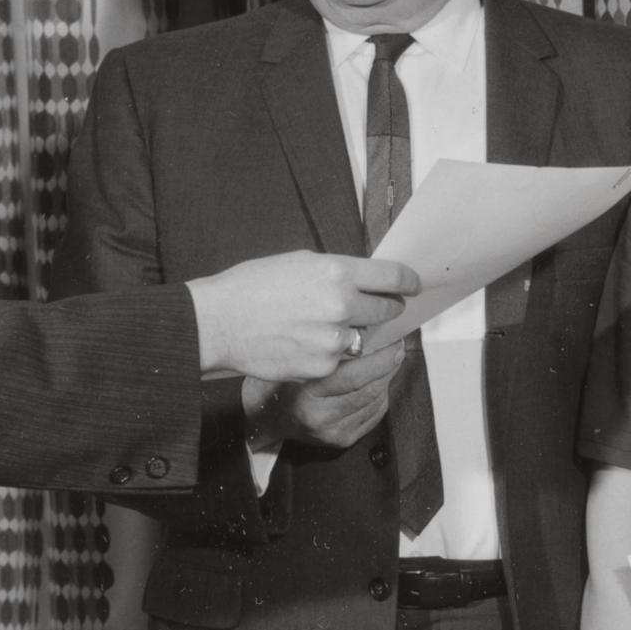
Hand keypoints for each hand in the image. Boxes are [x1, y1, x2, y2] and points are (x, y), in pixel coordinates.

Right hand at [189, 252, 417, 382]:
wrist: (218, 323)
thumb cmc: (251, 288)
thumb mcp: (298, 262)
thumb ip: (336, 271)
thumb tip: (364, 279)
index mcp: (337, 272)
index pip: (392, 276)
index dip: (408, 281)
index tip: (412, 285)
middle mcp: (342, 305)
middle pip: (387, 309)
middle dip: (383, 308)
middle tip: (375, 308)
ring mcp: (335, 339)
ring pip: (364, 338)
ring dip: (353, 334)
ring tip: (323, 328)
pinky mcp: (324, 367)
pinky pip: (341, 360)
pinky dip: (331, 355)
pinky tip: (306, 344)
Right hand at [241, 341, 404, 452]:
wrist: (264, 417)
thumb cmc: (278, 382)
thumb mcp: (296, 360)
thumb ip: (328, 351)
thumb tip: (370, 332)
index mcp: (305, 396)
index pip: (354, 376)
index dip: (379, 357)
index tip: (393, 339)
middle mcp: (320, 418)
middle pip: (370, 389)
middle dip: (388, 365)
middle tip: (395, 346)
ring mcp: (333, 432)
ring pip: (376, 400)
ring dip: (385, 378)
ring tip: (383, 361)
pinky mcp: (343, 440)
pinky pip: (375, 413)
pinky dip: (380, 395)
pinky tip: (373, 382)